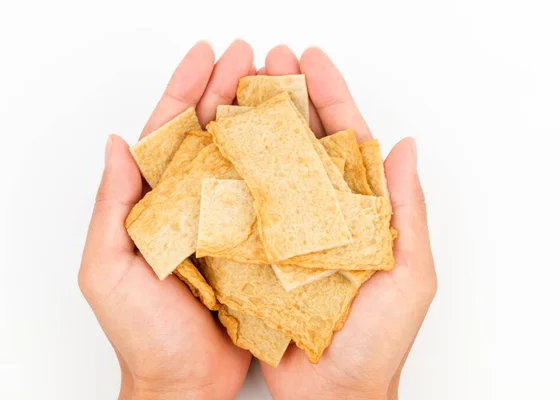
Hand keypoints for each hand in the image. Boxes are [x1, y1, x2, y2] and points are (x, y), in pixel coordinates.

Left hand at [78, 40, 255, 399]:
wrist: (186, 383)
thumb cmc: (144, 334)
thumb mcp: (109, 270)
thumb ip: (112, 207)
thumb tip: (117, 144)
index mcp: (153, 202)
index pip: (168, 132)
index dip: (185, 88)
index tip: (206, 55)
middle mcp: (190, 203)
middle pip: (208, 132)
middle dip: (227, 88)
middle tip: (252, 54)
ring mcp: (223, 220)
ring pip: (240, 155)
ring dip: (256, 116)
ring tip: (276, 80)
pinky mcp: (251, 242)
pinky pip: (266, 195)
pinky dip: (278, 165)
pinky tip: (295, 140)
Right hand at [258, 46, 436, 399]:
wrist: (331, 396)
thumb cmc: (374, 344)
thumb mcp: (408, 275)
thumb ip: (407, 211)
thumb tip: (404, 147)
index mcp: (359, 210)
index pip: (345, 139)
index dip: (331, 95)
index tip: (312, 59)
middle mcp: (318, 213)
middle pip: (301, 141)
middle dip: (285, 96)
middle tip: (267, 58)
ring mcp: (283, 230)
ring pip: (266, 164)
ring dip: (253, 124)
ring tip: (236, 85)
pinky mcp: (253, 252)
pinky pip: (239, 205)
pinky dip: (226, 174)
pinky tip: (213, 145)